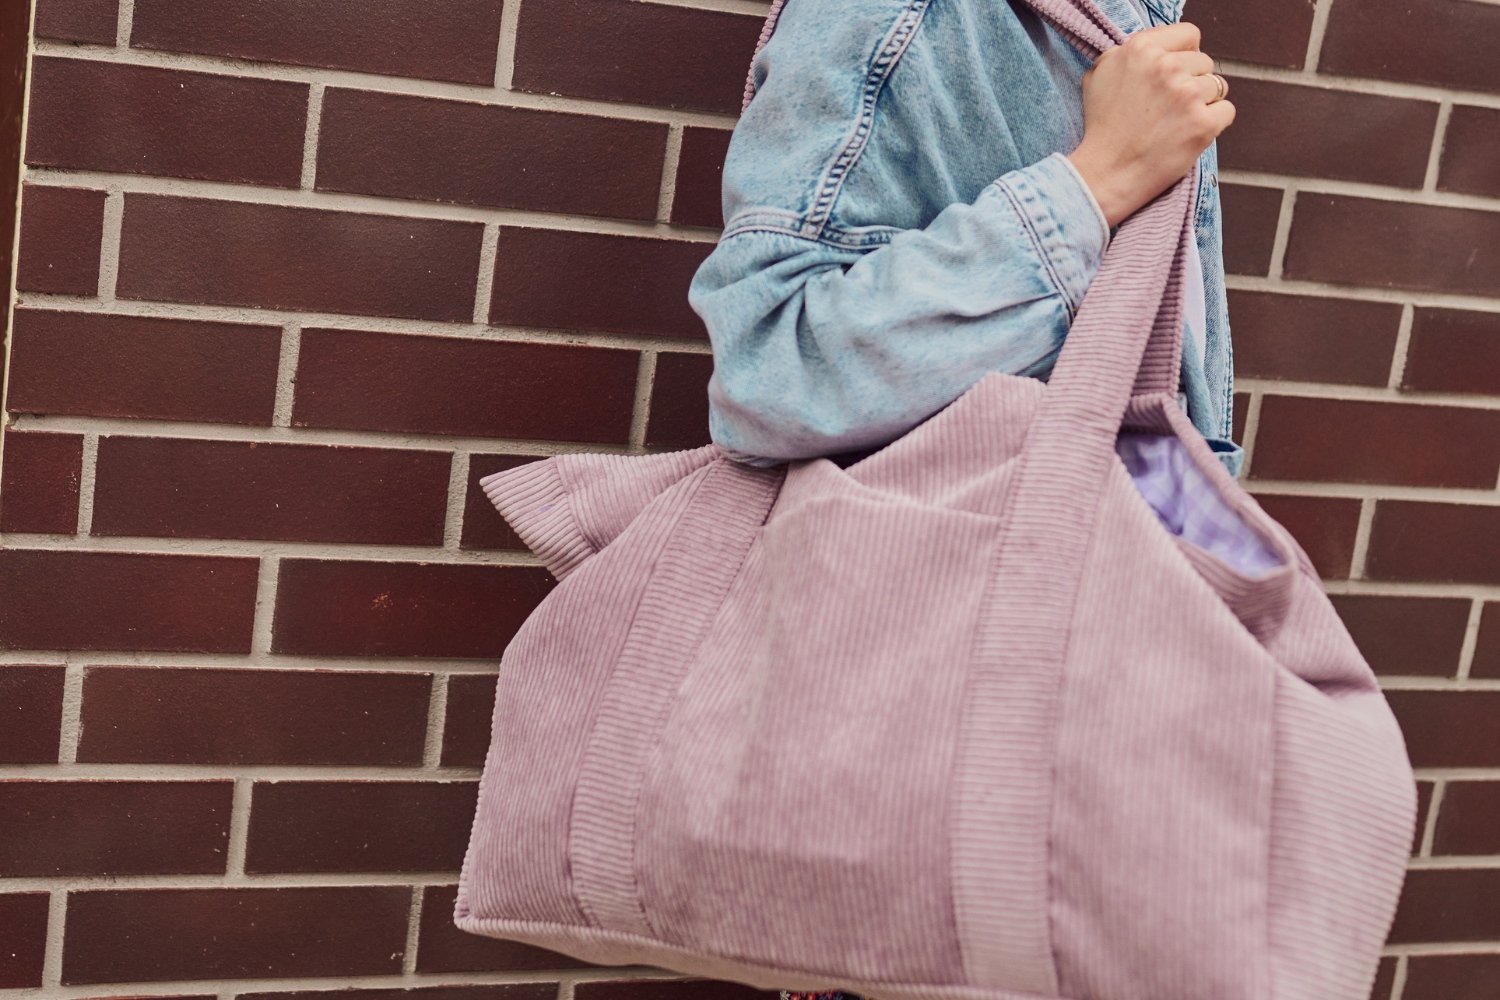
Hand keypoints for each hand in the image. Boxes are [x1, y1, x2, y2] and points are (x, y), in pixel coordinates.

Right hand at [1065, 22, 1234, 227]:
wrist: (1105, 174)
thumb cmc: (1102, 128)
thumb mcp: (1099, 75)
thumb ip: (1126, 53)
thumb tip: (1154, 49)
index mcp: (1141, 48)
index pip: (1189, 34)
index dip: (1185, 54)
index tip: (1176, 73)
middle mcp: (1166, 66)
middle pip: (1204, 62)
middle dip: (1192, 81)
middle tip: (1168, 107)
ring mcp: (1187, 94)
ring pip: (1217, 86)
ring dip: (1202, 103)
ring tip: (1175, 123)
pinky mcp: (1203, 123)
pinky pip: (1227, 111)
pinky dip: (1214, 123)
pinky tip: (1188, 133)